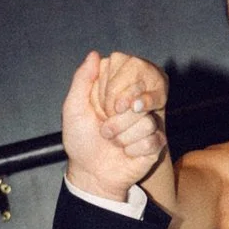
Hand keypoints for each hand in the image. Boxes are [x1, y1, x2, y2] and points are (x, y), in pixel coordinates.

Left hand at [61, 48, 168, 198]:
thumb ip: (82, 79)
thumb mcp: (74, 108)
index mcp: (116, 93)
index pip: (129, 78)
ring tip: (114, 143)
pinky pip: (152, 140)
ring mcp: (147, 124)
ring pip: (145, 123)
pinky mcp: (155, 143)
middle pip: (138, 101)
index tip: (102, 108)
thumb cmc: (80, 141)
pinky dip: (133, 150)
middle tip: (104, 130)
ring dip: (122, 138)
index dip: (114, 95)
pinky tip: (126, 153)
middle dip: (116, 120)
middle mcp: (134, 105)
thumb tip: (95, 54)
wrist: (90, 173)